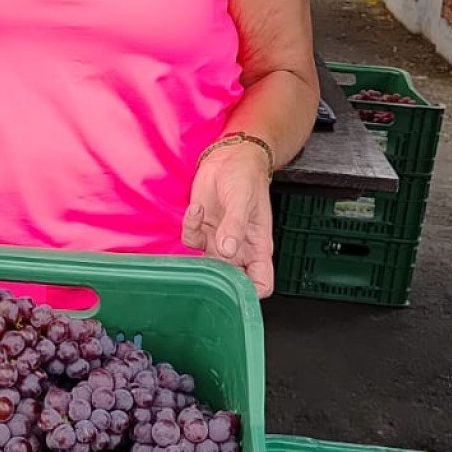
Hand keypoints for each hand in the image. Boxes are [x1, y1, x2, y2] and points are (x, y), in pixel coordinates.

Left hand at [182, 143, 274, 296]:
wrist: (230, 158)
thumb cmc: (246, 177)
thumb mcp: (243, 200)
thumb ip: (235, 226)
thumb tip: (227, 251)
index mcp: (258, 247)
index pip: (261, 283)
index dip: (252, 293)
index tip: (237, 287)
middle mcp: (238, 249)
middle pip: (230, 280)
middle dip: (216, 272)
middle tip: (208, 250)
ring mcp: (218, 241)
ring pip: (205, 264)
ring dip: (198, 243)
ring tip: (201, 213)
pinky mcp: (201, 230)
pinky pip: (190, 241)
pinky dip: (190, 225)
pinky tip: (197, 207)